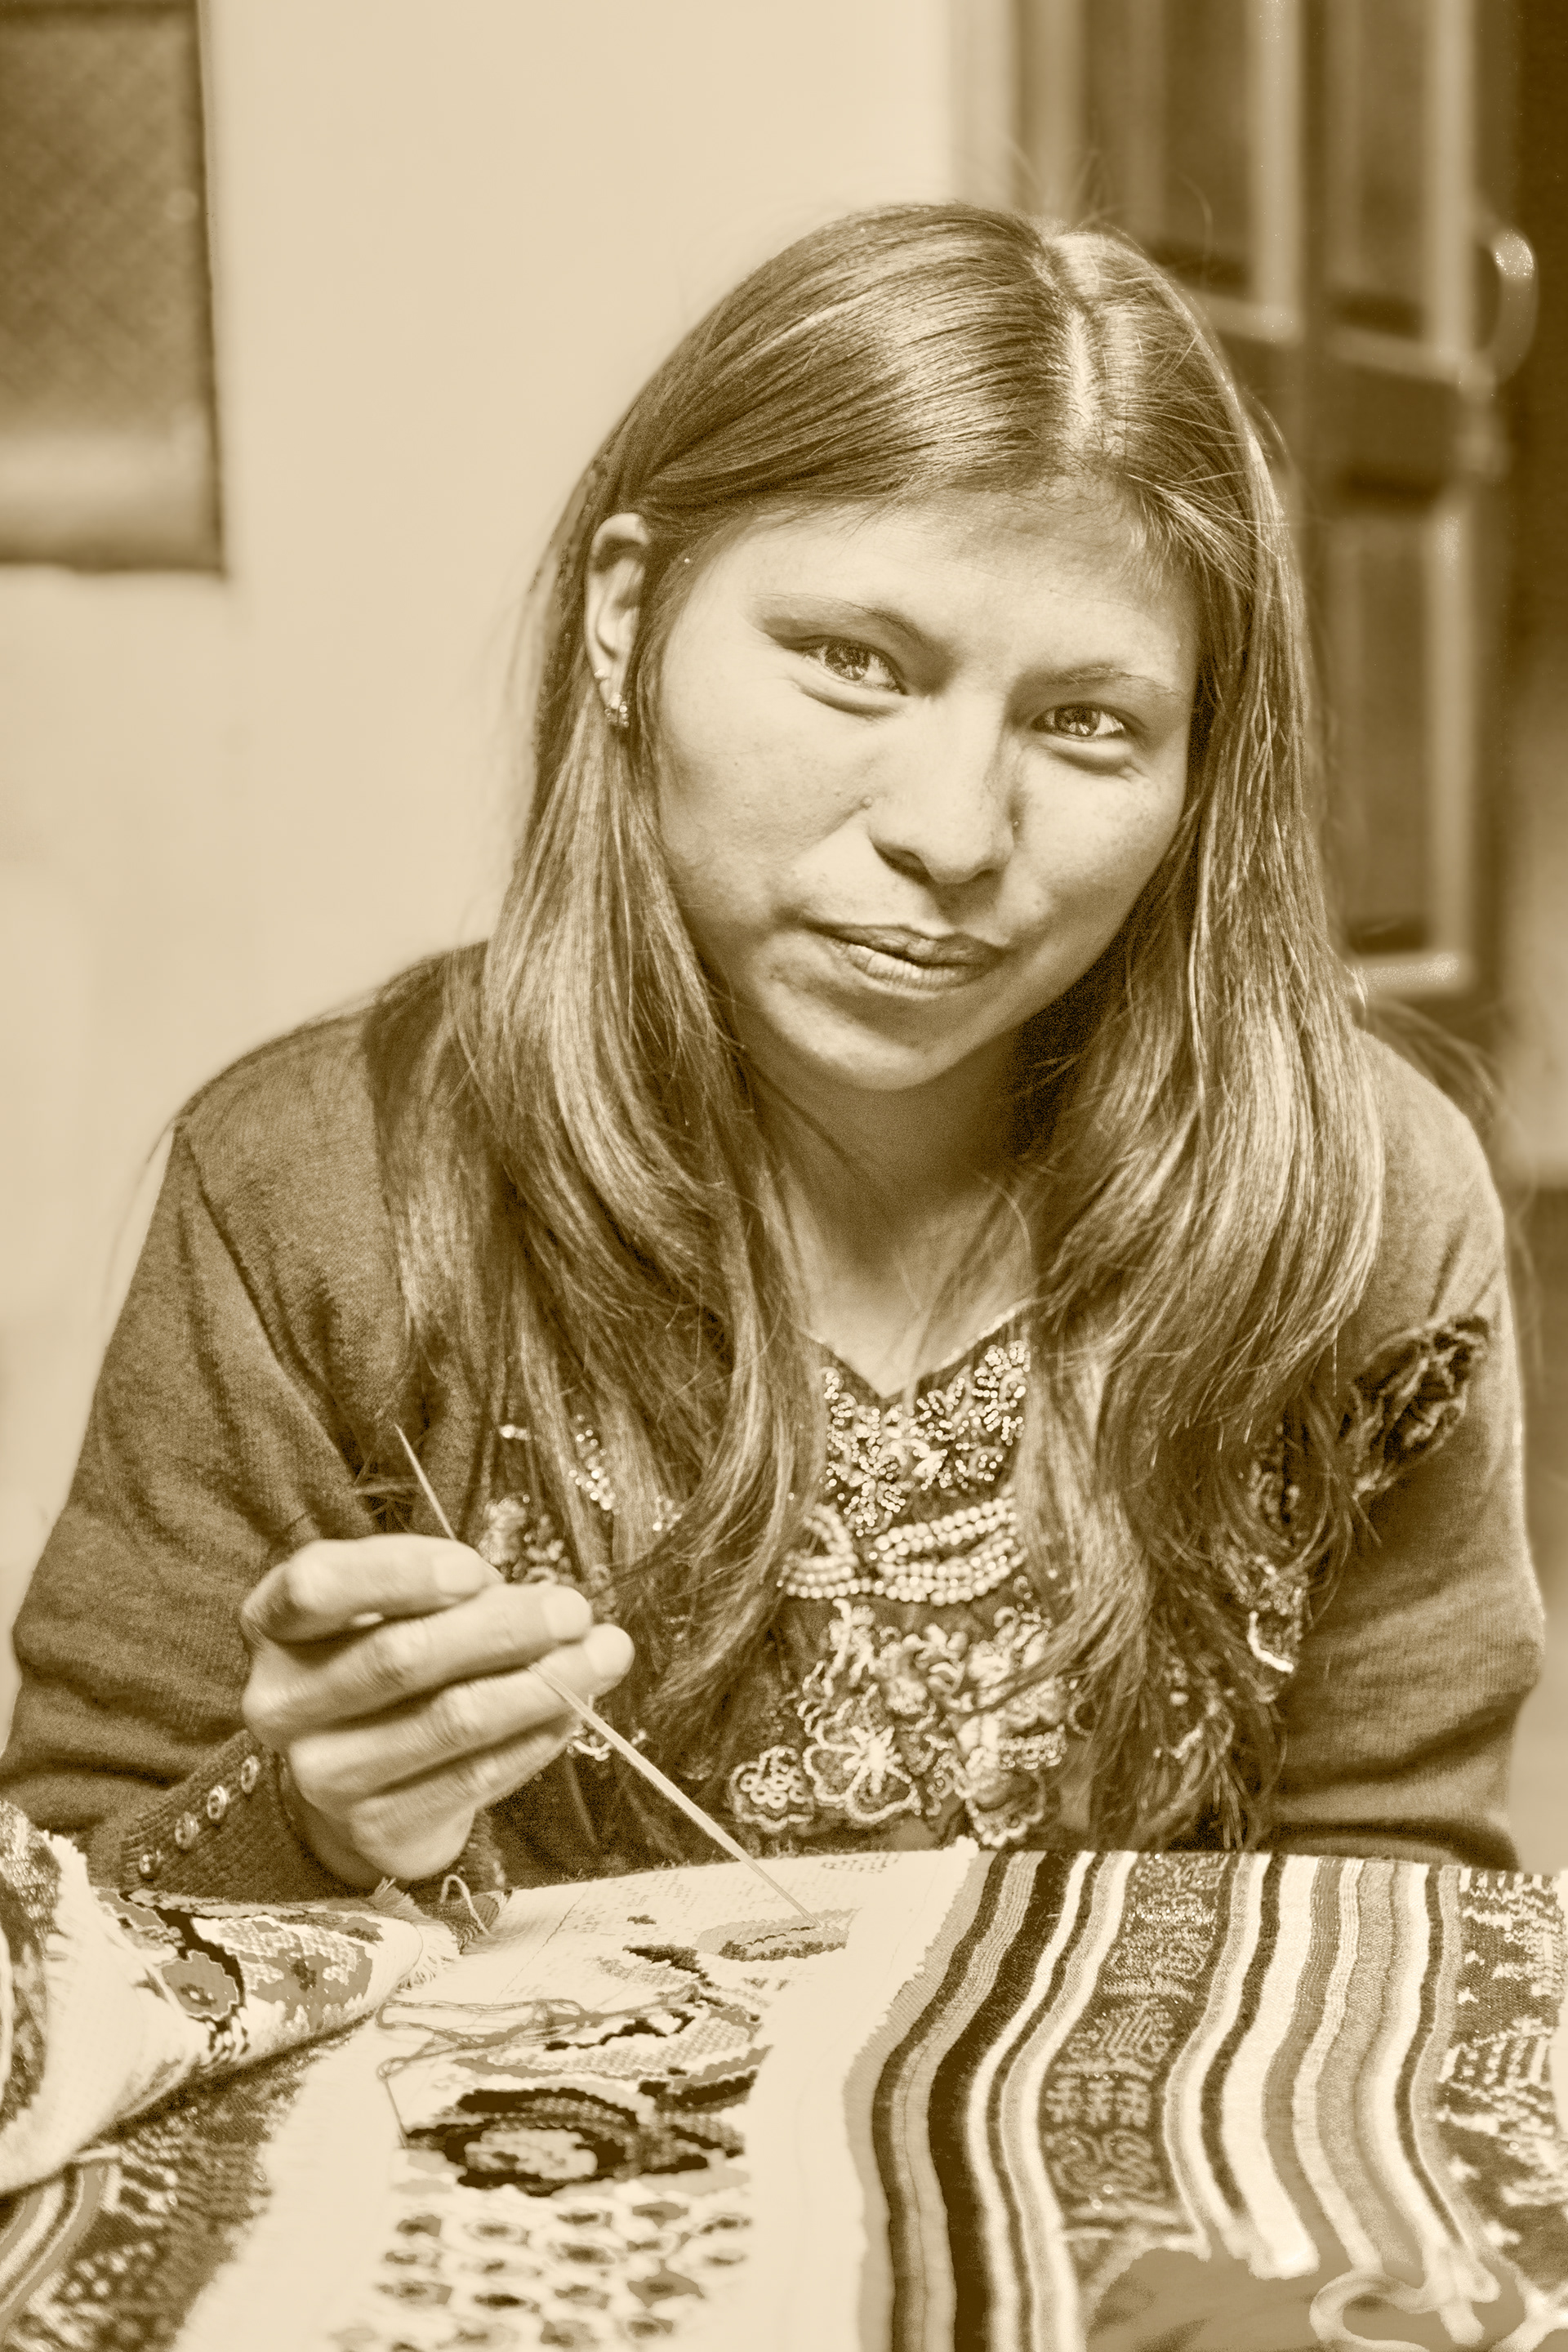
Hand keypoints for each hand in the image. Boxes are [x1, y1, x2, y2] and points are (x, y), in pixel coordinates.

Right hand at [240, 1537, 632, 1887]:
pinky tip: (573, 1709)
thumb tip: (546, 1604)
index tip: (479, 1569)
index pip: (317, 1586)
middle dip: (503, 1628)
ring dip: (542, 1683)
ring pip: (449, 1719)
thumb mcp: (389, 1608)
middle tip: (572, 1611)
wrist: (357, 1784)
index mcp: (274, 1625)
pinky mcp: (376, 1826)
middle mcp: (281, 1703)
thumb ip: (445, 1592)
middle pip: (400, 1657)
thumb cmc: (382, 1665)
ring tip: (602, 1655)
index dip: (401, 1573)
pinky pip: (475, 1776)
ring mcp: (322, 1774)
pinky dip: (536, 1737)